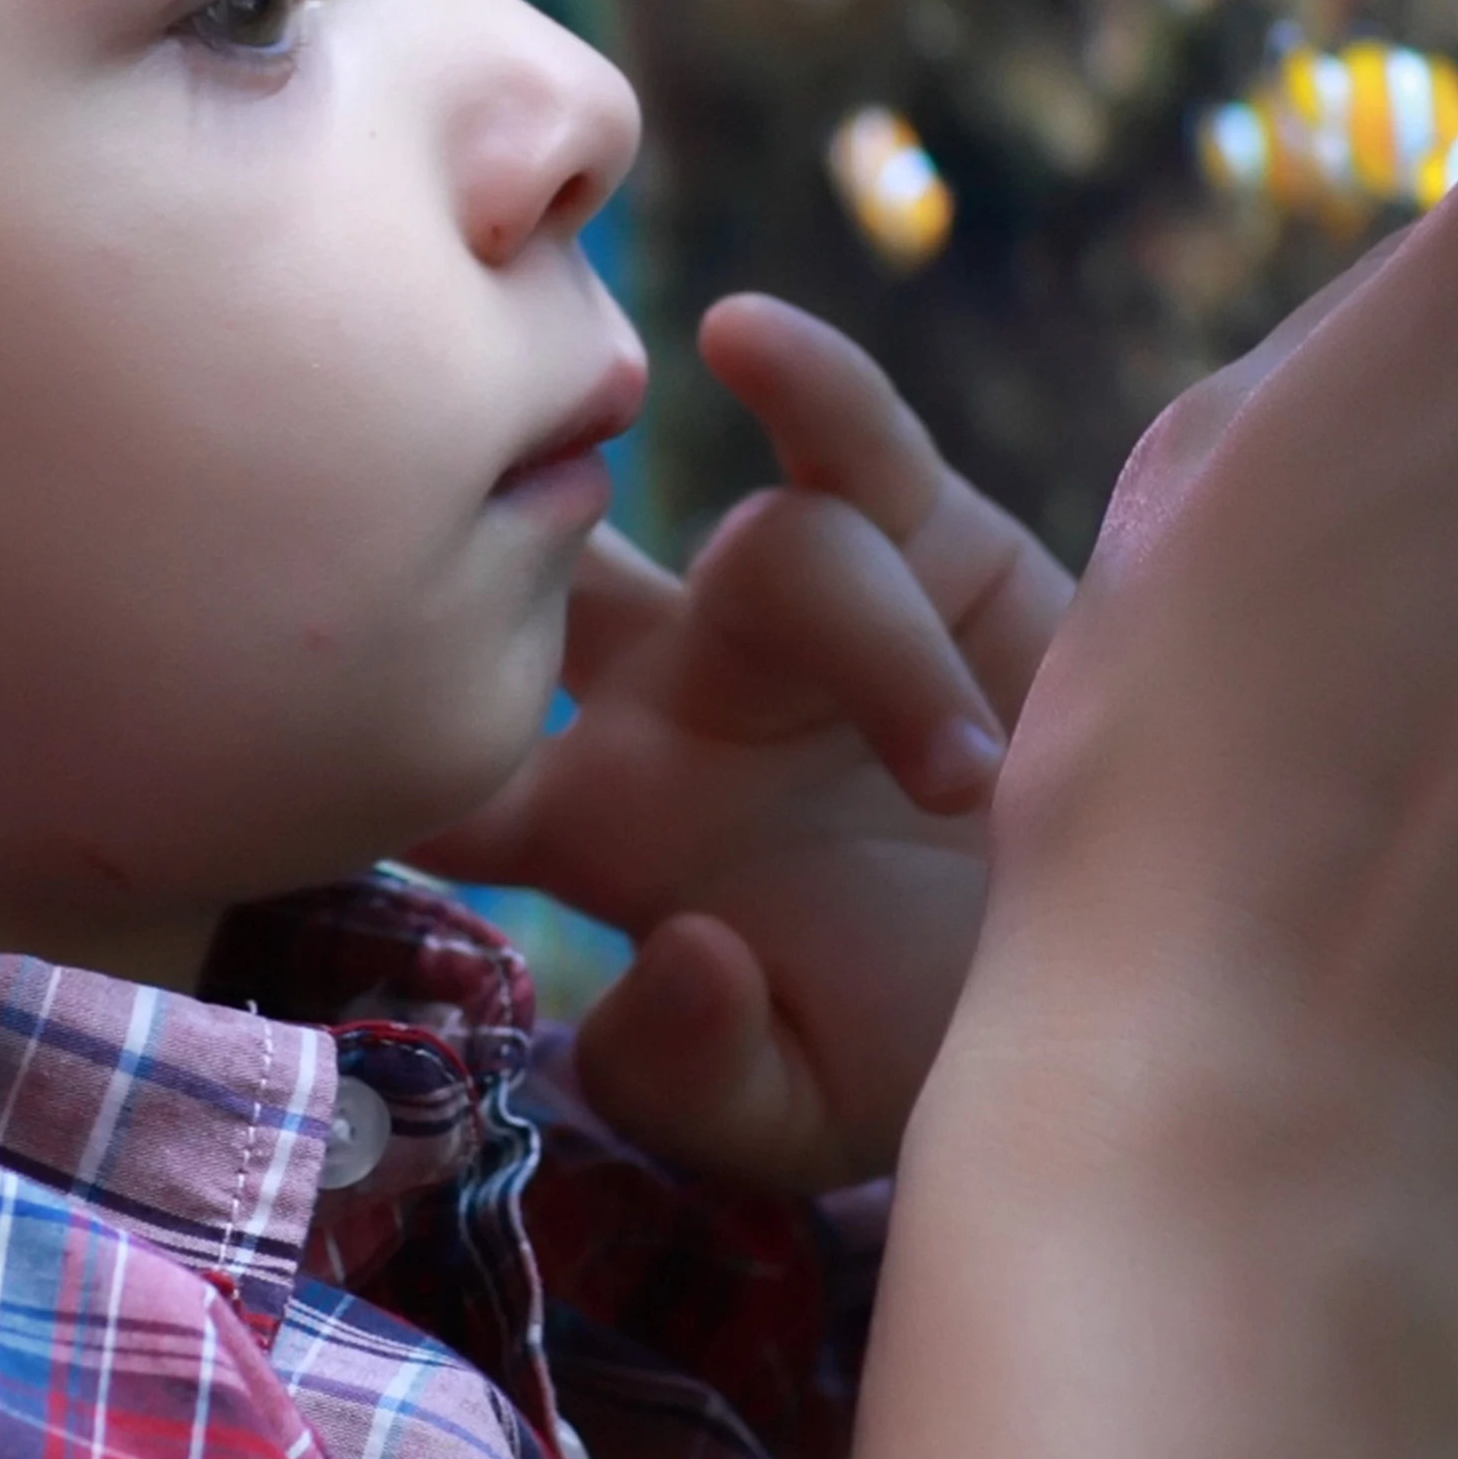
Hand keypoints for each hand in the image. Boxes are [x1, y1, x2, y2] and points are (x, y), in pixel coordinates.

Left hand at [405, 298, 1068, 1195]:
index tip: (326, 719)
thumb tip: (673, 947)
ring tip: (971, 782)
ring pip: (760, 553)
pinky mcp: (923, 533)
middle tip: (486, 529)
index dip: (369, 737)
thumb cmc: (938, 1043)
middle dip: (498, 535)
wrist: (1131, 974)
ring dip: (870, 651)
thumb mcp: (800, 1117)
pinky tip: (747, 341)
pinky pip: (845, 440)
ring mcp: (784, 608)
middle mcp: (669, 698)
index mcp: (604, 830)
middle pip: (533, 578)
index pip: (440, 770)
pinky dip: (804, 381)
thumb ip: (692, 1076)